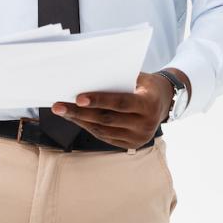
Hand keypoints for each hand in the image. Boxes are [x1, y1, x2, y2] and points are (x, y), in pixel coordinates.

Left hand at [50, 72, 174, 149]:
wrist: (164, 101)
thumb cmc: (145, 84)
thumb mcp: (137, 77)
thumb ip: (117, 79)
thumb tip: (86, 78)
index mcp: (149, 104)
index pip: (120, 103)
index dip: (98, 101)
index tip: (77, 98)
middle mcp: (146, 125)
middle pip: (107, 119)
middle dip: (79, 112)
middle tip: (58, 106)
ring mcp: (139, 138)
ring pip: (103, 131)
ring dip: (80, 121)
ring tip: (62, 111)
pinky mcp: (131, 145)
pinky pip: (105, 137)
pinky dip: (88, 127)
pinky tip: (75, 118)